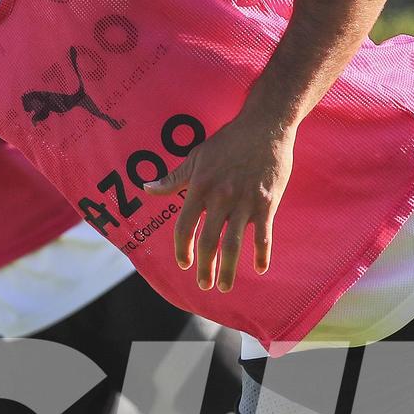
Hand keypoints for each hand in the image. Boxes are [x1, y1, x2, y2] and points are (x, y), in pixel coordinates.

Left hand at [143, 111, 294, 291]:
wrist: (265, 127)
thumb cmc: (228, 141)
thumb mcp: (196, 156)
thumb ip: (173, 178)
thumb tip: (146, 188)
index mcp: (201, 187)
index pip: (185, 226)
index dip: (182, 248)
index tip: (183, 263)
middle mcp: (221, 198)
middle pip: (209, 242)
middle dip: (205, 268)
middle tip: (203, 285)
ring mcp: (245, 202)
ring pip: (234, 244)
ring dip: (229, 269)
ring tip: (225, 286)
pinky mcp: (267, 203)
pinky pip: (264, 235)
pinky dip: (262, 254)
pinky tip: (260, 268)